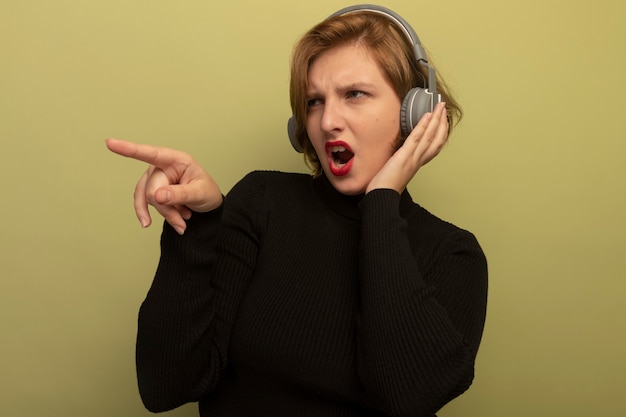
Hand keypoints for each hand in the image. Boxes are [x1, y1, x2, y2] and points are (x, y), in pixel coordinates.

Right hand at [106, 138, 221, 234]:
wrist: (208, 204)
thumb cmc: (207, 192)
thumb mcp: (200, 193)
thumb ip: (180, 194)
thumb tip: (156, 196)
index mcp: (176, 160)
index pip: (150, 153)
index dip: (129, 149)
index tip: (110, 143)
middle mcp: (162, 166)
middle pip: (151, 189)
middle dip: (166, 208)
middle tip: (184, 219)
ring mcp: (155, 178)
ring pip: (147, 199)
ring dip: (165, 214)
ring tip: (182, 223)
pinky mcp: (151, 191)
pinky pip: (146, 204)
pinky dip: (161, 216)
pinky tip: (177, 222)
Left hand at [366, 102, 448, 193]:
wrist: (381, 198)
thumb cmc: (385, 188)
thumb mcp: (396, 171)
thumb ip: (400, 161)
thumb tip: (398, 155)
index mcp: (416, 163)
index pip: (433, 146)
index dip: (440, 133)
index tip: (442, 121)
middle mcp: (418, 160)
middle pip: (436, 139)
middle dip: (442, 122)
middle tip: (444, 108)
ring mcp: (412, 158)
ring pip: (429, 137)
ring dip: (436, 120)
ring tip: (439, 107)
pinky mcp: (404, 156)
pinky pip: (416, 139)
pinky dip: (423, 126)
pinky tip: (427, 116)